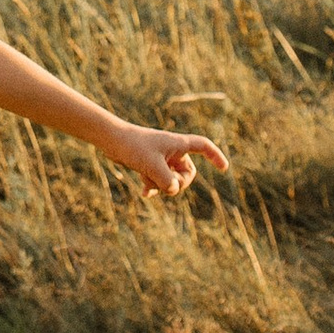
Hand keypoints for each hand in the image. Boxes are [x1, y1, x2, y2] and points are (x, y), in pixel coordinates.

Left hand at [110, 123, 224, 200]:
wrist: (110, 139)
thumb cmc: (132, 146)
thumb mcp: (152, 166)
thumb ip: (167, 182)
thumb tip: (173, 191)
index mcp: (177, 144)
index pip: (203, 146)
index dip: (215, 156)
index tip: (224, 168)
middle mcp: (171, 150)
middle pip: (188, 173)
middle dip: (178, 183)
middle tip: (166, 184)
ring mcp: (160, 158)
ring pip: (171, 179)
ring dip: (161, 184)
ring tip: (146, 179)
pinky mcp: (149, 164)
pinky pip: (159, 181)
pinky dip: (153, 187)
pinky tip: (144, 193)